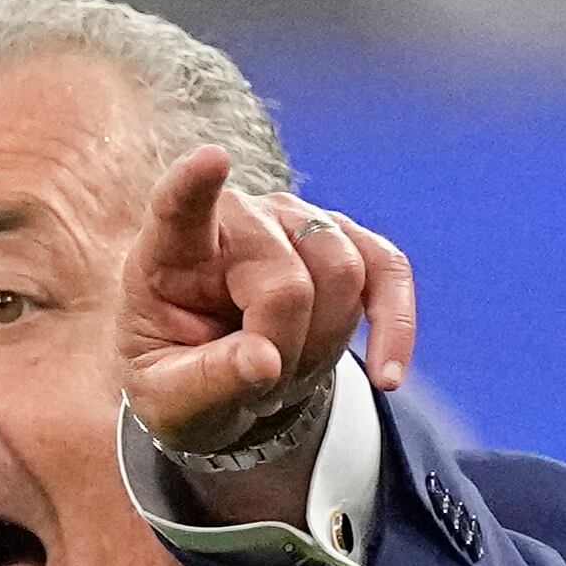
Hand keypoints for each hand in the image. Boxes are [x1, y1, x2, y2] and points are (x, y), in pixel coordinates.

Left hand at [119, 149, 415, 459]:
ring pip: (343, 274)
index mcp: (173, 253)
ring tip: (286, 376)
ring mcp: (296, 221)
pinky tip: (388, 375)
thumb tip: (266, 361)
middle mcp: (238, 218)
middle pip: (289, 284)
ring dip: (323, 351)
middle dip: (285, 355)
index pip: (181, 207)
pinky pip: (388, 270)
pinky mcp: (344, 240)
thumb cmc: (181, 382)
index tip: (211, 160)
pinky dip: (394, 325)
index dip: (195, 185)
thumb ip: (206, 385)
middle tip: (256, 391)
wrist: (220, 378)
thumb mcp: (171, 404)